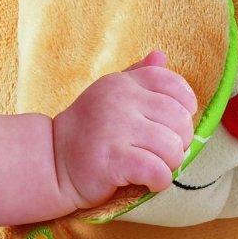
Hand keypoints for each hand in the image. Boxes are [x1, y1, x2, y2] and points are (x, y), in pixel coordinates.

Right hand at [52, 50, 197, 209]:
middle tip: (160, 152)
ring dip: (170, 165)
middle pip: (180, 120)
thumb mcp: (110, 94)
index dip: (185, 108)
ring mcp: (115, 129)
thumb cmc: (89, 130)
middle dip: (180, 142)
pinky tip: (148, 182)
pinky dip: (160, 181)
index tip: (171, 125)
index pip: (174, 86)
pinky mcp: (112, 160)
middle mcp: (120, 100)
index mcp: (124, 82)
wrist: (52, 161)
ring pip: (173, 148)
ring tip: (153, 166)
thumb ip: (138, 76)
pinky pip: (158, 171)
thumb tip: (160, 55)